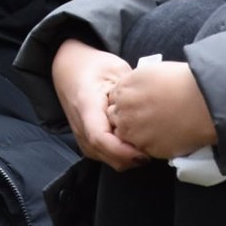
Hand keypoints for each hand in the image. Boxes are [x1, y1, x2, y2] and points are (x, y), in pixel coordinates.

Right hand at [51, 38, 147, 169]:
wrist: (68, 69)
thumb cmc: (93, 66)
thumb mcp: (115, 69)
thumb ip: (131, 91)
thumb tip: (154, 109)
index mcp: (86, 105)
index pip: (100, 138)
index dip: (124, 150)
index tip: (146, 152)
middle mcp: (81, 127)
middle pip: (107, 155)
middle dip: (133, 158)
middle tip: (157, 147)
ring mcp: (82, 137)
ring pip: (109, 160)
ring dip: (129, 158)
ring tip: (148, 143)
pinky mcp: (87, 142)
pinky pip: (107, 156)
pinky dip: (124, 155)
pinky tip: (136, 141)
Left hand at [107, 61, 217, 162]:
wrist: (203, 102)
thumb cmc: (182, 81)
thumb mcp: (150, 72)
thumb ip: (134, 83)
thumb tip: (133, 91)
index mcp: (123, 89)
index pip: (114, 98)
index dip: (127, 101)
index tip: (139, 103)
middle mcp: (124, 111)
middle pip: (115, 117)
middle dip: (126, 117)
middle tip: (147, 116)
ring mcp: (134, 132)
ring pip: (125, 136)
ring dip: (135, 133)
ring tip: (156, 127)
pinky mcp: (147, 149)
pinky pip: (141, 149)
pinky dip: (149, 144)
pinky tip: (164, 135)